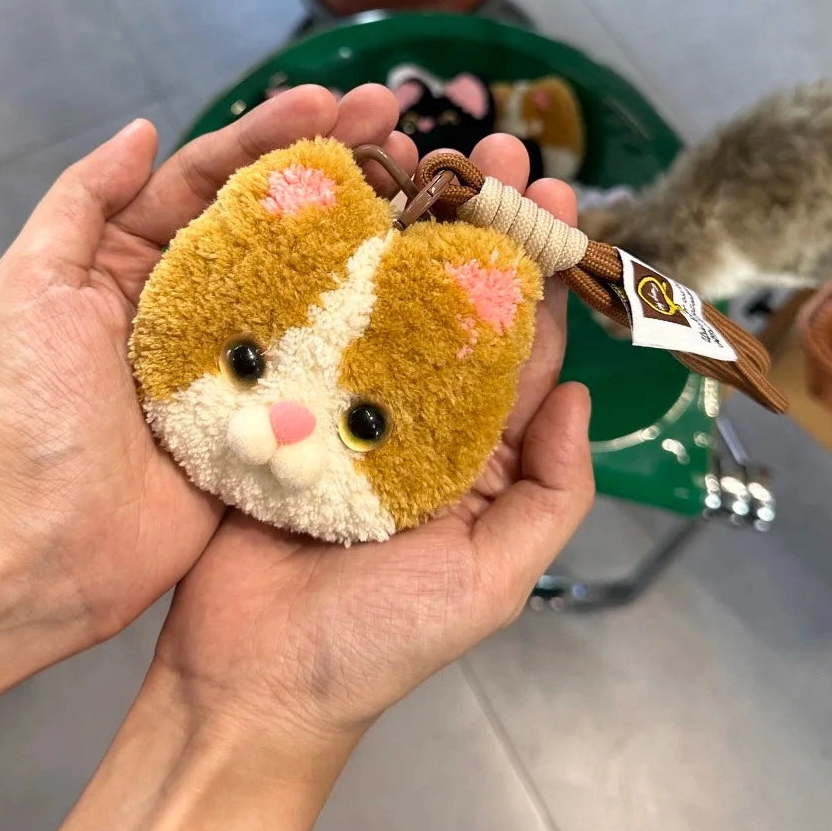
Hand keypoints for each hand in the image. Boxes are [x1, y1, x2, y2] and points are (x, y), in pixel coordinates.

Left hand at [0, 84, 414, 646]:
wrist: (44, 544)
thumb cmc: (30, 412)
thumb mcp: (31, 288)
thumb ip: (79, 202)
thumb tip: (141, 129)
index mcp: (138, 264)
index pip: (212, 177)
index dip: (272, 135)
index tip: (335, 100)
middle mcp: (194, 305)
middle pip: (276, 220)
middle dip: (337, 167)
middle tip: (401, 127)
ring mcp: (238, 362)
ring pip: (310, 284)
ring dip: (366, 234)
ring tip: (426, 192)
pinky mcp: (267, 419)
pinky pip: (322, 364)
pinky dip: (370, 328)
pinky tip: (421, 292)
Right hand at [151, 133, 594, 747]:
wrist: (248, 685)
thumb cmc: (374, 645)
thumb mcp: (492, 581)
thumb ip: (550, 494)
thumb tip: (583, 395)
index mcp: (470, 453)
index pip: (518, 343)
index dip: (539, 268)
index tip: (555, 194)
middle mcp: (406, 417)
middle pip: (447, 298)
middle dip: (474, 220)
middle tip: (488, 145)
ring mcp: (333, 404)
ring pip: (373, 293)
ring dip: (395, 220)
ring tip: (410, 145)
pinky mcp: (268, 401)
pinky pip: (297, 322)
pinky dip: (310, 262)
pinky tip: (320, 203)